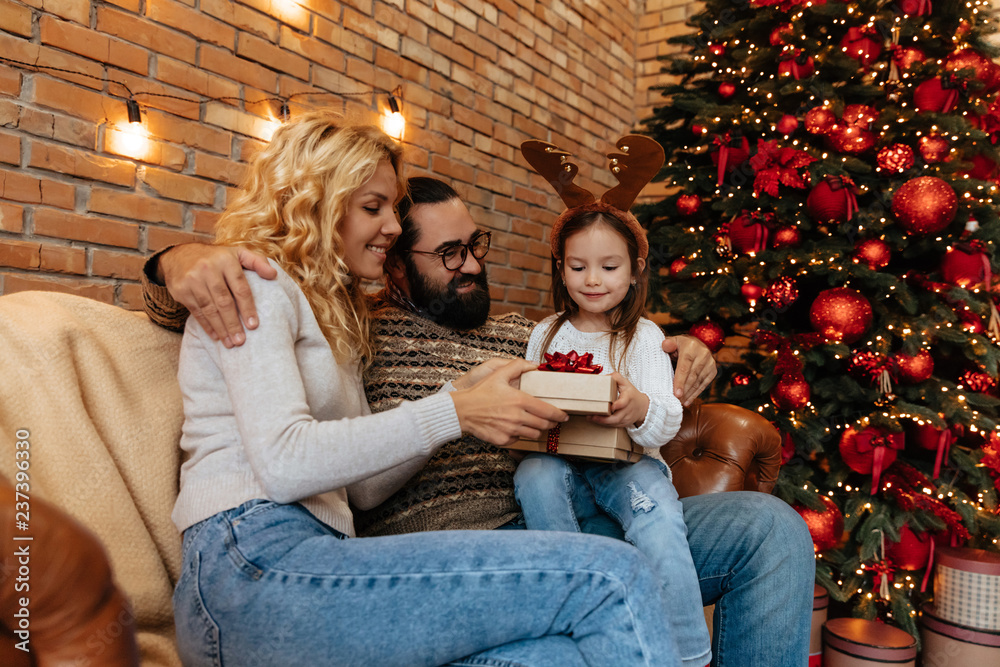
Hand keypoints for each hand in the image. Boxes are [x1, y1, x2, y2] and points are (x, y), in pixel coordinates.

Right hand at [159, 244, 276, 347]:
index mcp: (226, 260)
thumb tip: (273, 275)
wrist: (179, 254)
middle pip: (224, 301)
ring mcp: (193, 280)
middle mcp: (208, 269)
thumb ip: (257, 262)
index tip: (253, 325)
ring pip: (209, 309)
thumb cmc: (216, 258)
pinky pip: (196, 311)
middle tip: (241, 341)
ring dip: (221, 328)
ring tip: (230, 343)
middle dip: (233, 323)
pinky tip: (216, 336)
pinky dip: (206, 326)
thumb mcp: (238, 253)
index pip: (240, 288)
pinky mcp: (181, 290)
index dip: (247, 308)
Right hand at [450, 360, 566, 445]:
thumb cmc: (480, 393)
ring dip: (537, 429)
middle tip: (552, 420)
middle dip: (551, 423)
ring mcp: (511, 430)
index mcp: (520, 400)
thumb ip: (517, 366)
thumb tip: (534, 364)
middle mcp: (517, 417)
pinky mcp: (504, 440)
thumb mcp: (498, 374)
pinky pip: (519, 439)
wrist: (462, 411)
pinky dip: (520, 435)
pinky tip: (516, 428)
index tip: (564, 415)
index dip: (559, 415)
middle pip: (544, 424)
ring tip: (535, 424)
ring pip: (534, 434)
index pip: (548, 411)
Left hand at [590, 372, 648, 428]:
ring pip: (614, 423)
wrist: (643, 407)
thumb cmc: (632, 394)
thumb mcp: (626, 383)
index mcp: (628, 398)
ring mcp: (626, 418)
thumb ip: (616, 378)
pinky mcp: (624, 424)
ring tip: (590, 418)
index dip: (618, 405)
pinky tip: (596, 420)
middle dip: (603, 419)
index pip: (624, 403)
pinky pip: (614, 426)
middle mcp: (628, 410)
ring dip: (601, 422)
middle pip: (616, 418)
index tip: (611, 406)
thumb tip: (604, 377)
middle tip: (591, 416)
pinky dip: (605, 424)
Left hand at [663, 335, 716, 405]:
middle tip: (676, 401)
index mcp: (691, 346)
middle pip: (693, 376)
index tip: (676, 394)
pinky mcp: (713, 370)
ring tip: (680, 403)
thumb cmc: (679, 346)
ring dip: (689, 394)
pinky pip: (704, 384)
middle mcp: (703, 354)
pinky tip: (688, 401)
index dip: (680, 381)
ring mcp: (710, 362)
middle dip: (684, 390)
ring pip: (699, 382)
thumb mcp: (672, 342)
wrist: (695, 344)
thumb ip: (667, 344)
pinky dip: (695, 394)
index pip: (685, 367)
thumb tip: (665, 346)